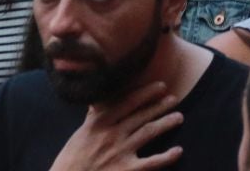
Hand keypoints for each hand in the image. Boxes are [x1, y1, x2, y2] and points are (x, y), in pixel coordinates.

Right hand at [46, 81, 183, 170]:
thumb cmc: (70, 162)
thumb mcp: (79, 135)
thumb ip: (93, 118)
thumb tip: (100, 101)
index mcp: (98, 124)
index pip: (127, 102)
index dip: (146, 93)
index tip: (161, 86)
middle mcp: (111, 135)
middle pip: (142, 115)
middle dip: (160, 105)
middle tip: (174, 98)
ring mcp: (120, 153)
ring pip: (149, 132)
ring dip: (166, 123)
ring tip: (179, 117)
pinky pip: (151, 162)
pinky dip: (166, 157)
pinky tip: (178, 151)